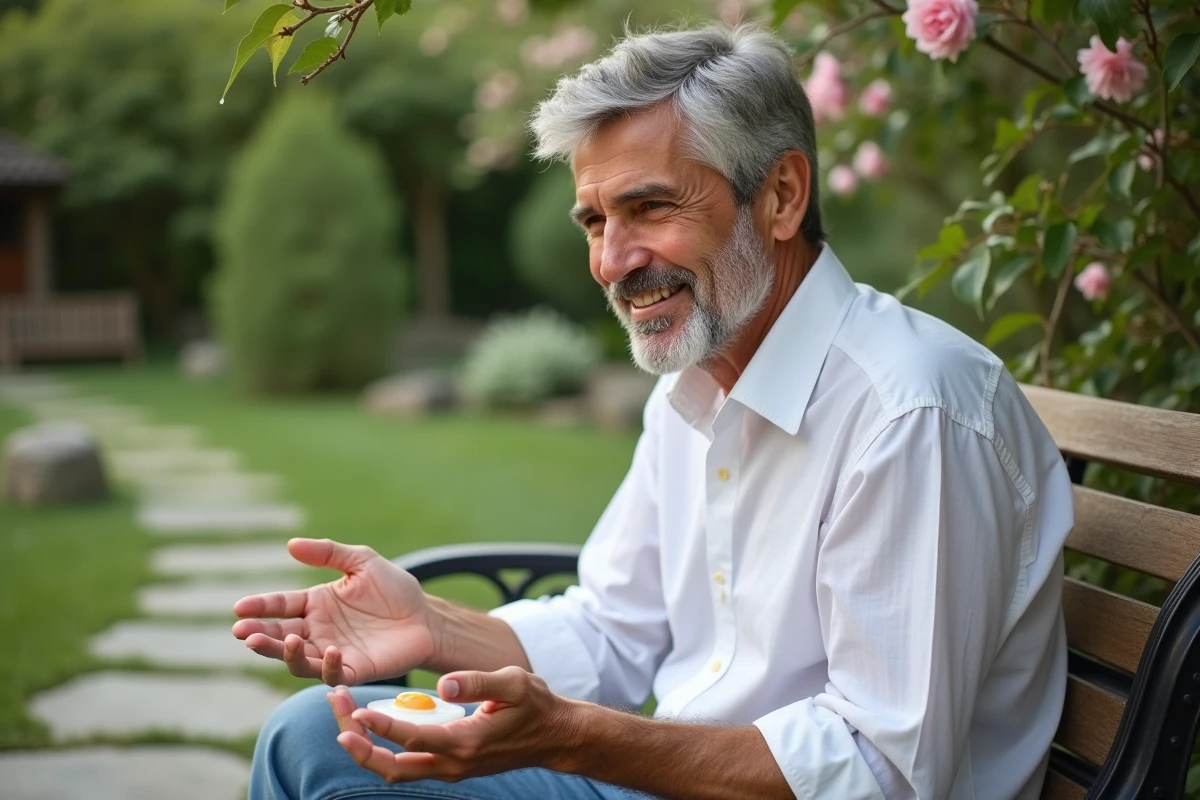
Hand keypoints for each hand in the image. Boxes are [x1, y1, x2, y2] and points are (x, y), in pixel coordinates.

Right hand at [232, 538, 435, 684]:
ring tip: (284, 639)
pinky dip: (327, 664)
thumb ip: (329, 553)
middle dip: (260, 635)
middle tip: (244, 633)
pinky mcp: (354, 669)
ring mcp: (333, 652)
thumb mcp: (362, 561)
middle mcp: (318, 630)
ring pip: (298, 659)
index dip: (260, 607)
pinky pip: (332, 672)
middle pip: (280, 635)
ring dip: (285, 653)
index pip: (280, 605)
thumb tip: (291, 545)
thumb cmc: (395, 589)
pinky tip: (329, 650)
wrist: (426, 617)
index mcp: (316, 604)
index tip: (239, 608)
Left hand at [329, 667, 579, 782]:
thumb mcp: (514, 684)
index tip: (354, 708)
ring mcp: (451, 769)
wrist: (555, 737)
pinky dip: (385, 750)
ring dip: (367, 750)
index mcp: (465, 742)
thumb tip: (444, 683)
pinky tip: (373, 724)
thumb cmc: (536, 706)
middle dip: (359, 744)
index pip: (412, 738)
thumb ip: (478, 683)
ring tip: (346, 718)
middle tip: (338, 713)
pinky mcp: (450, 767)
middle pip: (392, 768)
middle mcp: (453, 763)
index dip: (380, 725)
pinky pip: (408, 766)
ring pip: (396, 771)